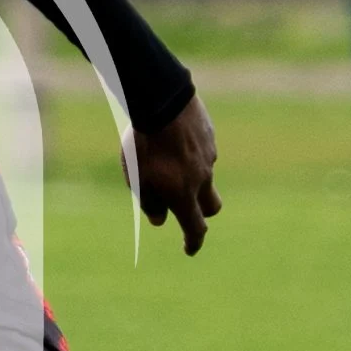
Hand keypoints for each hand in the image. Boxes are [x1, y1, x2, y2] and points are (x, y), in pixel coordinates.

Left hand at [126, 96, 221, 255]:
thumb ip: (150, 203)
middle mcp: (203, 178)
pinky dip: (193, 156)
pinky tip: (175, 142)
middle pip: (213, 206)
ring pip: (207, 176)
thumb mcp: (138, 179)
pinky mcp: (210, 136)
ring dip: (194, 179)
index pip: (196, 227)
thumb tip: (159, 220)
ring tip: (169, 165)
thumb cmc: (144, 145)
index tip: (189, 250)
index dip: (193, 242)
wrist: (162, 101)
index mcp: (185, 194)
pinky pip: (204, 153)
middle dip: (203, 212)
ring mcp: (210, 156)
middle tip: (187, 209)